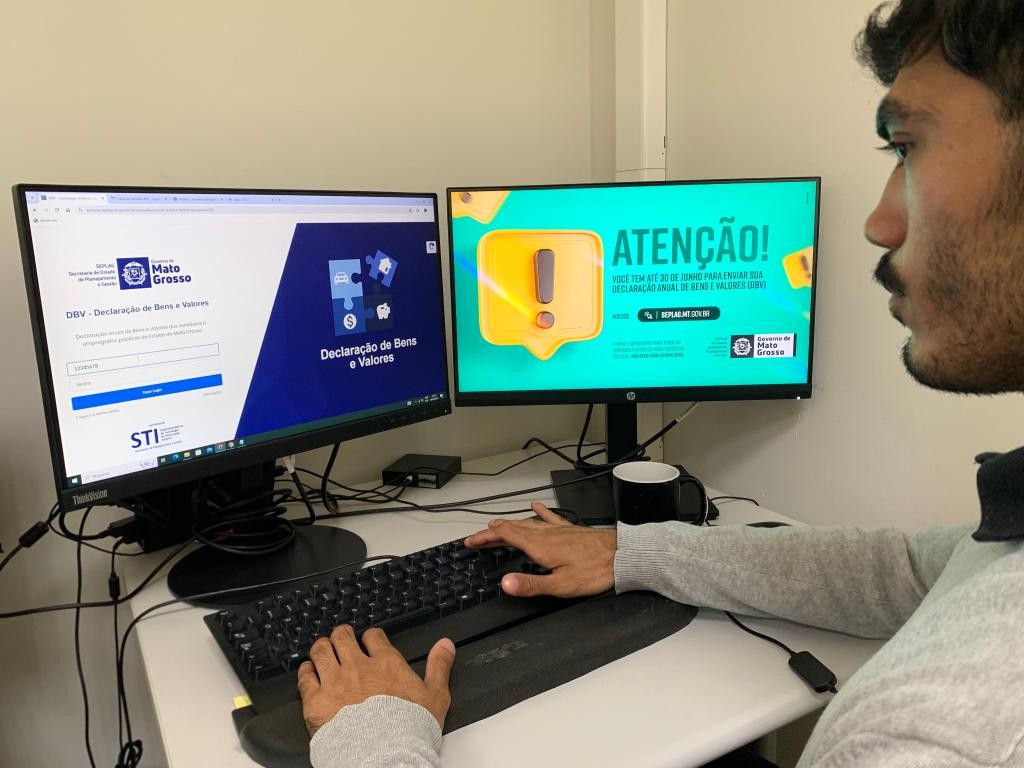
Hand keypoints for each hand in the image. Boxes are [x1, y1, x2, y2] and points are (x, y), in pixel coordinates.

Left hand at [297, 625, 455, 737]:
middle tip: (341, 638)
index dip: (370, 636)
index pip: (373, 637)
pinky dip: (305, 671)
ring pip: (321, 651)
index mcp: (386, 664)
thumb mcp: (436, 695)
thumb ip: (439, 666)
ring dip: (321, 648)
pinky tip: (307, 671)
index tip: (369, 640)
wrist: (383, 755)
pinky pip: (305, 677)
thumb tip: (445, 646)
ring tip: (321, 649)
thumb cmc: (408, 729)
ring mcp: (335, 682)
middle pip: (343, 638)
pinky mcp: (316, 700)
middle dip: (341, 635)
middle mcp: (358, 667)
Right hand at [465, 501, 616, 597]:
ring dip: (510, 523)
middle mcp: (547, 534)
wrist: (622, 556)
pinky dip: (539, 512)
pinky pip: (550, 517)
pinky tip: (535, 506)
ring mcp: (559, 530)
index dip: (485, 538)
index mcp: (540, 547)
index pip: (505, 537)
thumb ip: (531, 584)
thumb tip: (505, 584)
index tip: (471, 541)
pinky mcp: (571, 529)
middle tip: (478, 536)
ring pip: (528, 523)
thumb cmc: (595, 571)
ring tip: (497, 524)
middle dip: (492, 532)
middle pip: (513, 528)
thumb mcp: (560, 586)